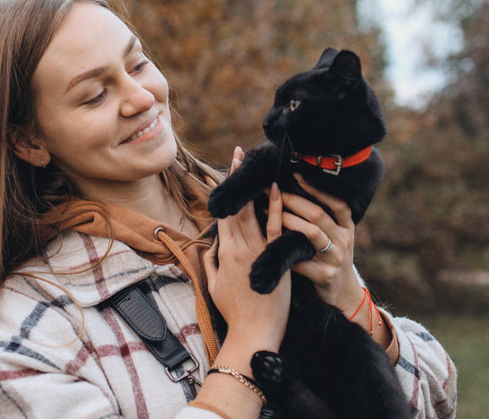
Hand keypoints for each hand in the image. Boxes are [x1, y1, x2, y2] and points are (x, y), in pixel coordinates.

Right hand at [203, 147, 290, 351]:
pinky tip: (275, 189)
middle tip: (238, 155)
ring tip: (252, 163)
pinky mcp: (272, 258)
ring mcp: (255, 252)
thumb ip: (212, 262)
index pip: (223, 216)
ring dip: (251, 186)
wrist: (253, 334)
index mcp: (224, 253)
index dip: (224, 193)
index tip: (225, 173)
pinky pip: (273, 229)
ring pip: (251, 213)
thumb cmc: (235, 313)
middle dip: (236, 180)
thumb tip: (213, 244)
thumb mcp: (214, 285)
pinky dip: (274, 208)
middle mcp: (237, 248)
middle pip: (235, 207)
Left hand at [280, 173, 363, 313]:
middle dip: (293, 201)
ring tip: (269, 213)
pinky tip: (270, 244)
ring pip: (311, 234)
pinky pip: (301, 260)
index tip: (297, 175)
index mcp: (347, 226)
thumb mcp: (335, 235)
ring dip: (288, 221)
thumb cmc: (331, 256)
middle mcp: (344, 239)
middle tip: (273, 191)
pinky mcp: (324, 276)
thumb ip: (322, 216)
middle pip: (318, 214)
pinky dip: (285, 251)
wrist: (342, 293)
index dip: (317, 188)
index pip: (336, 202)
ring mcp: (335, 258)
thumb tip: (293, 189)